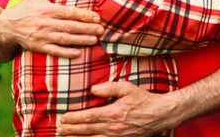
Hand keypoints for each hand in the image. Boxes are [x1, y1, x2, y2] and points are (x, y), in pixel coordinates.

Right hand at [0, 0, 103, 57]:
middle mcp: (45, 23)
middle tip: (102, 30)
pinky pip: (54, 51)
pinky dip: (66, 53)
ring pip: (64, 39)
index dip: (84, 15)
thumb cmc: (27, 7)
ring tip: (95, 40)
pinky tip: (78, 53)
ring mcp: (42, 36)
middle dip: (87, 28)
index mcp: (47, 9)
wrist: (7, 26)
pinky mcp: (38, 47)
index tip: (97, 17)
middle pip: (69, 26)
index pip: (69, 12)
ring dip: (81, 40)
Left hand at [58, 82, 181, 136]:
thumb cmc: (144, 99)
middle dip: (71, 130)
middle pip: (87, 130)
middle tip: (58, 129)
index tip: (63, 117)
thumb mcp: (127, 88)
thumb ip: (109, 88)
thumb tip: (93, 89)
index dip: (74, 118)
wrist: (160, 114)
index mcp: (113, 113)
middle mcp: (113, 127)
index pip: (88, 117)